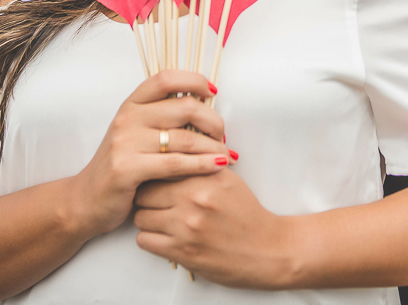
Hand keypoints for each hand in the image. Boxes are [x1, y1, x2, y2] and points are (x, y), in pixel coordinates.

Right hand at [65, 71, 233, 239]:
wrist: (86, 200)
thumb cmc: (121, 165)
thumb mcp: (136, 133)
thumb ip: (162, 117)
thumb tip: (205, 104)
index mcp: (132, 104)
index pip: (166, 78)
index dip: (194, 81)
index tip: (213, 93)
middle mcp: (127, 118)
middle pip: (185, 108)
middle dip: (213, 121)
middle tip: (223, 136)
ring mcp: (125, 142)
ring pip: (185, 139)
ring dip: (214, 147)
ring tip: (227, 156)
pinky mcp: (127, 169)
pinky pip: (176, 164)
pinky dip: (203, 165)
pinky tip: (219, 166)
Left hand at [133, 170, 297, 288]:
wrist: (267, 250)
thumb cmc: (247, 215)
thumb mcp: (228, 180)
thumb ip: (200, 165)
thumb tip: (172, 155)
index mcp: (206, 176)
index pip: (161, 167)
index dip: (156, 175)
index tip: (157, 181)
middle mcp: (194, 198)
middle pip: (145, 192)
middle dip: (148, 198)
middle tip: (157, 203)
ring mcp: (186, 226)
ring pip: (140, 217)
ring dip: (148, 220)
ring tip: (162, 222)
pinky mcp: (182, 251)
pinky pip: (144, 240)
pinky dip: (151, 239)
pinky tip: (164, 237)